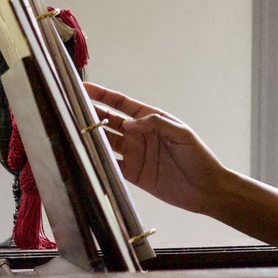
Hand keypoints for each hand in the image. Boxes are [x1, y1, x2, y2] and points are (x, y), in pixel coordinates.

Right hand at [85, 81, 222, 215]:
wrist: (207, 190)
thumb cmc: (199, 158)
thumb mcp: (182, 134)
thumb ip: (156, 123)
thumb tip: (129, 123)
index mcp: (150, 119)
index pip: (120, 103)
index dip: (102, 95)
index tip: (82, 87)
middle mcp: (138, 135)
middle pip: (108, 121)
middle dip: (90, 114)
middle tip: (70, 110)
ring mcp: (134, 154)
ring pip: (106, 143)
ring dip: (91, 137)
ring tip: (73, 131)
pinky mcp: (134, 175)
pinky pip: (111, 166)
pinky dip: (98, 162)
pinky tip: (85, 157)